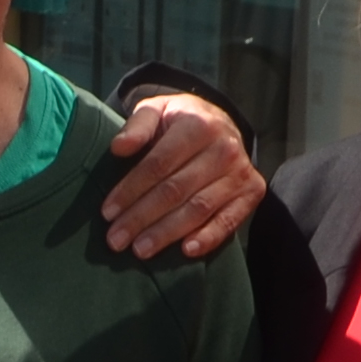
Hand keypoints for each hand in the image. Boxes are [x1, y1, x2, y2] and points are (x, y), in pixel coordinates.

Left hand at [99, 87, 267, 262]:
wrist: (219, 123)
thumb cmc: (179, 123)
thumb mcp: (157, 110)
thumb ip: (137, 125)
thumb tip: (118, 148)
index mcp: (198, 125)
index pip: (159, 164)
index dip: (131, 190)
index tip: (107, 212)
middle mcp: (224, 147)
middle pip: (176, 190)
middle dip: (142, 217)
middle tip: (116, 239)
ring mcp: (241, 171)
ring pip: (199, 208)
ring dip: (167, 233)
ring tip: (140, 250)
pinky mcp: (252, 191)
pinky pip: (229, 220)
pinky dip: (209, 237)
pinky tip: (186, 251)